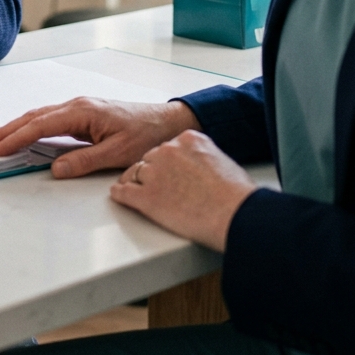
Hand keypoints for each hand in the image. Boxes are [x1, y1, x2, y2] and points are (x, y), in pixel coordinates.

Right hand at [0, 97, 200, 178]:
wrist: (168, 121)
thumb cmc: (147, 136)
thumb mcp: (118, 154)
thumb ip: (84, 161)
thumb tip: (54, 169)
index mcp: (82, 111)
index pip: (40, 126)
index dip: (16, 138)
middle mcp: (76, 105)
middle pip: (33, 117)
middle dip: (7, 130)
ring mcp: (79, 108)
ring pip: (39, 117)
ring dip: (16, 128)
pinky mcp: (83, 115)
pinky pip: (50, 119)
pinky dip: (32, 127)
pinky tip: (24, 135)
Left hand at [111, 130, 255, 250]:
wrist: (235, 215)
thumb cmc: (236, 195)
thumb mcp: (221, 161)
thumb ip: (203, 156)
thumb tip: (199, 165)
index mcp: (187, 139)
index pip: (167, 147)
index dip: (166, 162)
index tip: (167, 170)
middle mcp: (167, 150)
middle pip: (149, 159)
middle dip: (152, 172)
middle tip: (158, 186)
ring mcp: (154, 172)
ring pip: (134, 173)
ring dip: (134, 182)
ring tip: (132, 189)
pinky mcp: (146, 196)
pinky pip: (124, 192)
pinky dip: (120, 194)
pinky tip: (118, 195)